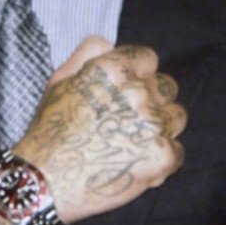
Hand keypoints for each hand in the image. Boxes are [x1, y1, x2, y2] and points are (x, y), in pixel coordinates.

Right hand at [13, 37, 186, 224]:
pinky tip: (137, 161)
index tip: (126, 89)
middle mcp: (136, 92)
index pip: (148, 58)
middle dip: (152, 98)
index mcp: (112, 69)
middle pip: (167, 85)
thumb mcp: (59, 79)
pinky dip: (162, 156)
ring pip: (178, 116)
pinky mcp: (162, 156)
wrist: (46, 181)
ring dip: (161, 126)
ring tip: (135, 140)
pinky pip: (179, 149)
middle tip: (129, 118)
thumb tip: (111, 43)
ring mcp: (152, 125)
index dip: (138, 72)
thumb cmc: (51, 129)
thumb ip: (88, 52)